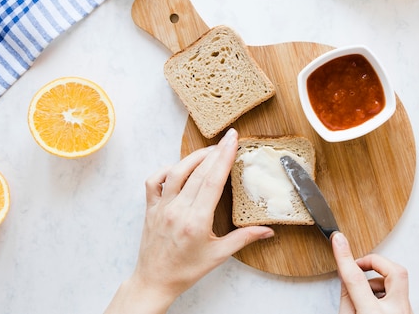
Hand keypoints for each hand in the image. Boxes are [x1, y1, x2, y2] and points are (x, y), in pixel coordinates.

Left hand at [105, 128, 273, 313]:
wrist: (154, 281)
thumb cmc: (185, 270)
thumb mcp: (218, 256)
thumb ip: (244, 238)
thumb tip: (268, 230)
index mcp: (196, 221)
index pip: (213, 181)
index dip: (224, 158)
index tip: (233, 141)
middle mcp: (177, 210)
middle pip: (199, 172)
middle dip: (216, 151)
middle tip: (229, 137)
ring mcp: (161, 207)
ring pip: (177, 172)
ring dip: (195, 156)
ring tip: (211, 149)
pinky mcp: (150, 207)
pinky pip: (154, 180)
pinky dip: (167, 169)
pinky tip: (180, 167)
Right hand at [332, 232, 412, 313]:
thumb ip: (347, 298)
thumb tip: (346, 275)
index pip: (356, 279)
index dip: (345, 257)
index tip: (338, 240)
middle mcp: (396, 312)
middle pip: (395, 271)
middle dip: (375, 261)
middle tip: (359, 264)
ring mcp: (406, 312)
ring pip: (398, 282)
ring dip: (378, 279)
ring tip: (362, 294)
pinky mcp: (409, 312)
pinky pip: (399, 293)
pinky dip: (384, 290)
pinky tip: (374, 301)